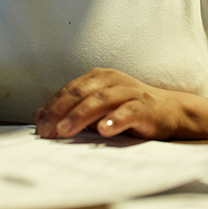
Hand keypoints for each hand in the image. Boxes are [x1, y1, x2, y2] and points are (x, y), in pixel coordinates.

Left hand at [34, 68, 186, 139]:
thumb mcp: (97, 108)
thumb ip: (70, 109)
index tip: (40, 126)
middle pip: (81, 92)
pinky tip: (103, 131)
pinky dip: (114, 120)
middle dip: (61, 111)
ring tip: (65, 130)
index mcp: (98, 78)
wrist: (169, 111)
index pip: (69, 90)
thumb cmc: (129, 109)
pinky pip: (128, 112)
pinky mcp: (145, 107)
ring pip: (101, 100)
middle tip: (48, 130)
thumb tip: (39, 115)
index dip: (52, 107)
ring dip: (80, 115)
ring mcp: (130, 92)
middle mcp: (113, 80)